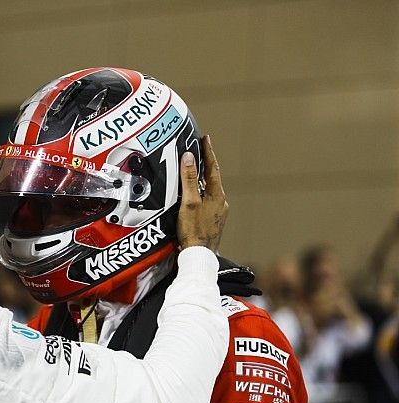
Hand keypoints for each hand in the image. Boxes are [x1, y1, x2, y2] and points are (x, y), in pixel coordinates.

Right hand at [177, 135, 227, 250]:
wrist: (199, 256)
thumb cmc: (193, 230)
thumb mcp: (189, 202)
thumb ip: (189, 179)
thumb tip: (189, 157)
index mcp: (217, 195)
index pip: (212, 168)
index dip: (208, 152)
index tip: (205, 138)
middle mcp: (221, 202)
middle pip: (212, 178)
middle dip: (204, 165)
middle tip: (198, 151)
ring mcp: (218, 213)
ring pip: (209, 191)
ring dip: (201, 180)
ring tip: (193, 172)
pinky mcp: (212, 222)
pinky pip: (206, 202)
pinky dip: (200, 194)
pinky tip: (193, 198)